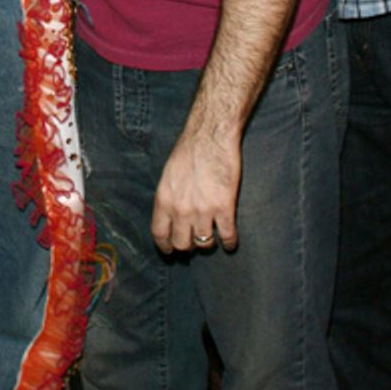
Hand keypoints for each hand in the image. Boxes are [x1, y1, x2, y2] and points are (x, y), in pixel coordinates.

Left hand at [151, 128, 240, 253]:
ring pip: (204, 243)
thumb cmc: (188, 152)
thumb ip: (169, 198)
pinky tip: (230, 242)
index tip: (171, 251)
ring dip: (208, 243)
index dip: (166, 246)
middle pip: (182, 244)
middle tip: (194, 243)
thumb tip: (171, 216)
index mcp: (163, 200)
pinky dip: (229, 242)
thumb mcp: (168, 176)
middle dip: (188, 246)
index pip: (160, 234)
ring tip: (213, 238)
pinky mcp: (224, 208)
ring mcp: (202, 211)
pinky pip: (227, 236)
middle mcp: (180, 209)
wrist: (210, 137)